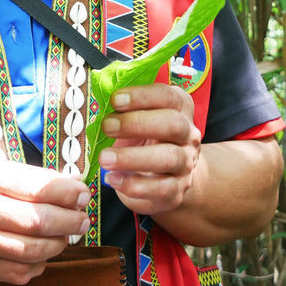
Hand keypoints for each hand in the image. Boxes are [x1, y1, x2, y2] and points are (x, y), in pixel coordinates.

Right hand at [0, 156, 90, 283]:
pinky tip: (42, 254)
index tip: (84, 194)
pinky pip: (19, 273)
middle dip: (71, 221)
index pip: (39, 187)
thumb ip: (29, 177)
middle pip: (40, 221)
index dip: (69, 193)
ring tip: (66, 236)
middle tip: (83, 219)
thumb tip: (74, 188)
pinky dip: (38, 265)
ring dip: (59, 244)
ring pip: (33, 251)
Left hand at [97, 84, 201, 215]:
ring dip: (133, 157)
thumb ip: (124, 108)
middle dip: (137, 123)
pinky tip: (112, 179)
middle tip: (107, 126)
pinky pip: (161, 188)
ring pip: (168, 157)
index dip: (142, 96)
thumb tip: (98, 95)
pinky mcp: (177, 190)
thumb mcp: (138, 119)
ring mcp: (185, 163)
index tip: (114, 99)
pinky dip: (134, 184)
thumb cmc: (146, 139)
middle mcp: (187, 134)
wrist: (170, 177)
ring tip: (104, 158)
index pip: (168, 96)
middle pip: (172, 124)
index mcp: (180, 109)